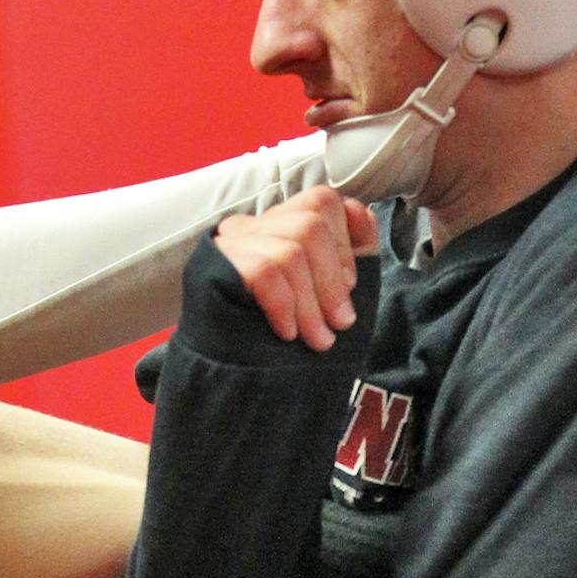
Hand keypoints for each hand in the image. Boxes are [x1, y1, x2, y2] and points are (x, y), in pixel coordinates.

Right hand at [213, 188, 377, 348]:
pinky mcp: (213, 267)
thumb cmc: (275, 334)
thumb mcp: (322, 292)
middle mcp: (250, 227)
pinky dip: (284, 306)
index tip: (352, 285)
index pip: (320, 201)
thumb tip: (362, 216)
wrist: (225, 376)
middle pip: (310, 223)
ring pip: (290, 251)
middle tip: (340, 323)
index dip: (346, 242)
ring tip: (318, 339)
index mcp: (276, 225)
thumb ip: (346, 252)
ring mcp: (228, 244)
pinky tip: (287, 332)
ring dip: (312, 303)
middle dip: (333, 279)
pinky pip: (264, 273)